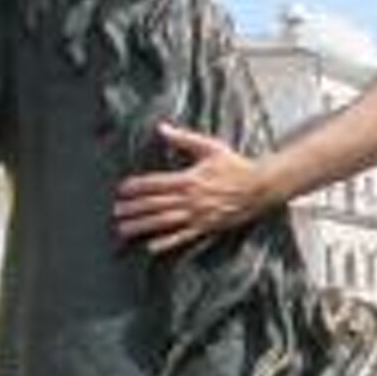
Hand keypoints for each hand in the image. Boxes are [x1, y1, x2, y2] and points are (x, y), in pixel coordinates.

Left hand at [112, 123, 273, 254]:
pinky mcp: (207, 228)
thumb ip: (183, 139)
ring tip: (124, 229)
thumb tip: (161, 128)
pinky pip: (183, 237)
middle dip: (134, 208)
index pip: (156, 183)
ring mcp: (198, 216)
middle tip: (115, 212)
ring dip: (142, 226)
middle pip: (155, 204)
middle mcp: (191, 199)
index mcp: (190, 178)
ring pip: (164, 222)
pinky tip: (151, 247)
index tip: (121, 189)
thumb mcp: (209, 147)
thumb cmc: (235, 166)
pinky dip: (167, 243)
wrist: (260, 187)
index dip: (137, 186)